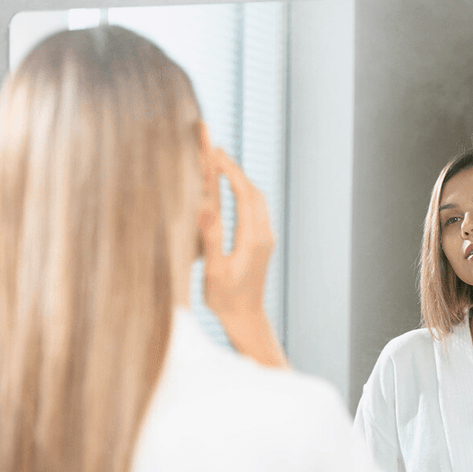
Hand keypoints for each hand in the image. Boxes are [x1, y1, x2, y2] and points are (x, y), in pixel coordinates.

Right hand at [197, 134, 286, 367]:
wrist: (247, 318)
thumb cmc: (226, 299)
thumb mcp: (213, 270)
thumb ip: (211, 238)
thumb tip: (205, 208)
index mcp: (251, 239)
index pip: (244, 194)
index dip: (230, 171)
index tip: (216, 153)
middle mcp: (263, 235)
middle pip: (254, 192)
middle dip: (236, 170)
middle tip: (216, 153)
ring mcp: (266, 238)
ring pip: (258, 200)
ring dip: (241, 181)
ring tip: (221, 166)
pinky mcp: (263, 243)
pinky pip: (256, 210)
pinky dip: (244, 194)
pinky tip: (232, 191)